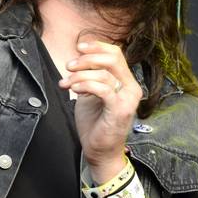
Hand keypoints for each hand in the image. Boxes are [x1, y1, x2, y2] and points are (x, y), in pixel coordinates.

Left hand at [58, 41, 142, 178]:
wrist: (99, 151)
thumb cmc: (95, 123)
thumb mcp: (90, 93)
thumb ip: (90, 76)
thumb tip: (79, 58)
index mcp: (126, 81)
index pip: (116, 54)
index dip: (97, 46)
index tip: (78, 48)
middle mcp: (131, 87)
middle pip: (113, 59)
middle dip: (87, 59)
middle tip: (69, 66)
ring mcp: (128, 99)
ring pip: (104, 74)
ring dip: (80, 75)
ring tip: (66, 84)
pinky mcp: (120, 110)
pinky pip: (103, 89)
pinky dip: (85, 85)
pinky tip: (74, 89)